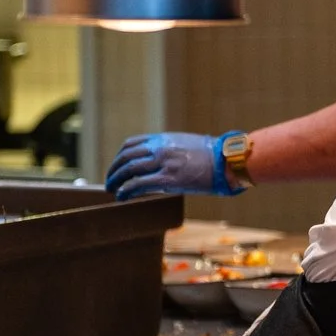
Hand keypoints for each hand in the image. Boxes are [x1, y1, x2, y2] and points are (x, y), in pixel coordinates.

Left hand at [106, 130, 243, 199]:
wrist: (226, 161)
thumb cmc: (211, 155)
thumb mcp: (186, 145)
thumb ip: (169, 150)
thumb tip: (159, 161)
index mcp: (163, 139)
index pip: (131, 144)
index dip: (119, 157)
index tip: (117, 167)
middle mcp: (160, 148)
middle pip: (126, 157)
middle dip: (114, 170)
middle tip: (110, 181)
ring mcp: (164, 163)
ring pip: (130, 170)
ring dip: (117, 181)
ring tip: (113, 190)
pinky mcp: (169, 179)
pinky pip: (140, 183)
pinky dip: (127, 190)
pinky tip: (122, 196)